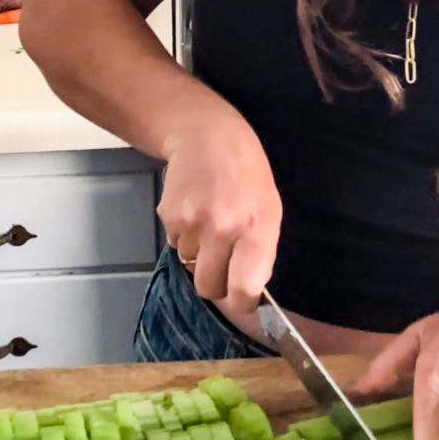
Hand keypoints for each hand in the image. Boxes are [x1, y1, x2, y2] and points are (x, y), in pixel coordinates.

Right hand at [158, 113, 281, 311]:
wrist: (207, 136)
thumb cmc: (248, 175)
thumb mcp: (269, 210)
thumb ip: (261, 251)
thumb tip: (247, 292)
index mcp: (257, 230)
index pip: (244, 290)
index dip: (242, 304)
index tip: (242, 300)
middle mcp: (223, 229)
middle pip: (209, 288)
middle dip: (215, 283)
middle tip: (222, 262)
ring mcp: (193, 223)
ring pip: (190, 266)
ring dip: (198, 255)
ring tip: (209, 222)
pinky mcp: (168, 215)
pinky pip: (175, 245)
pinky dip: (184, 236)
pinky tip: (194, 209)